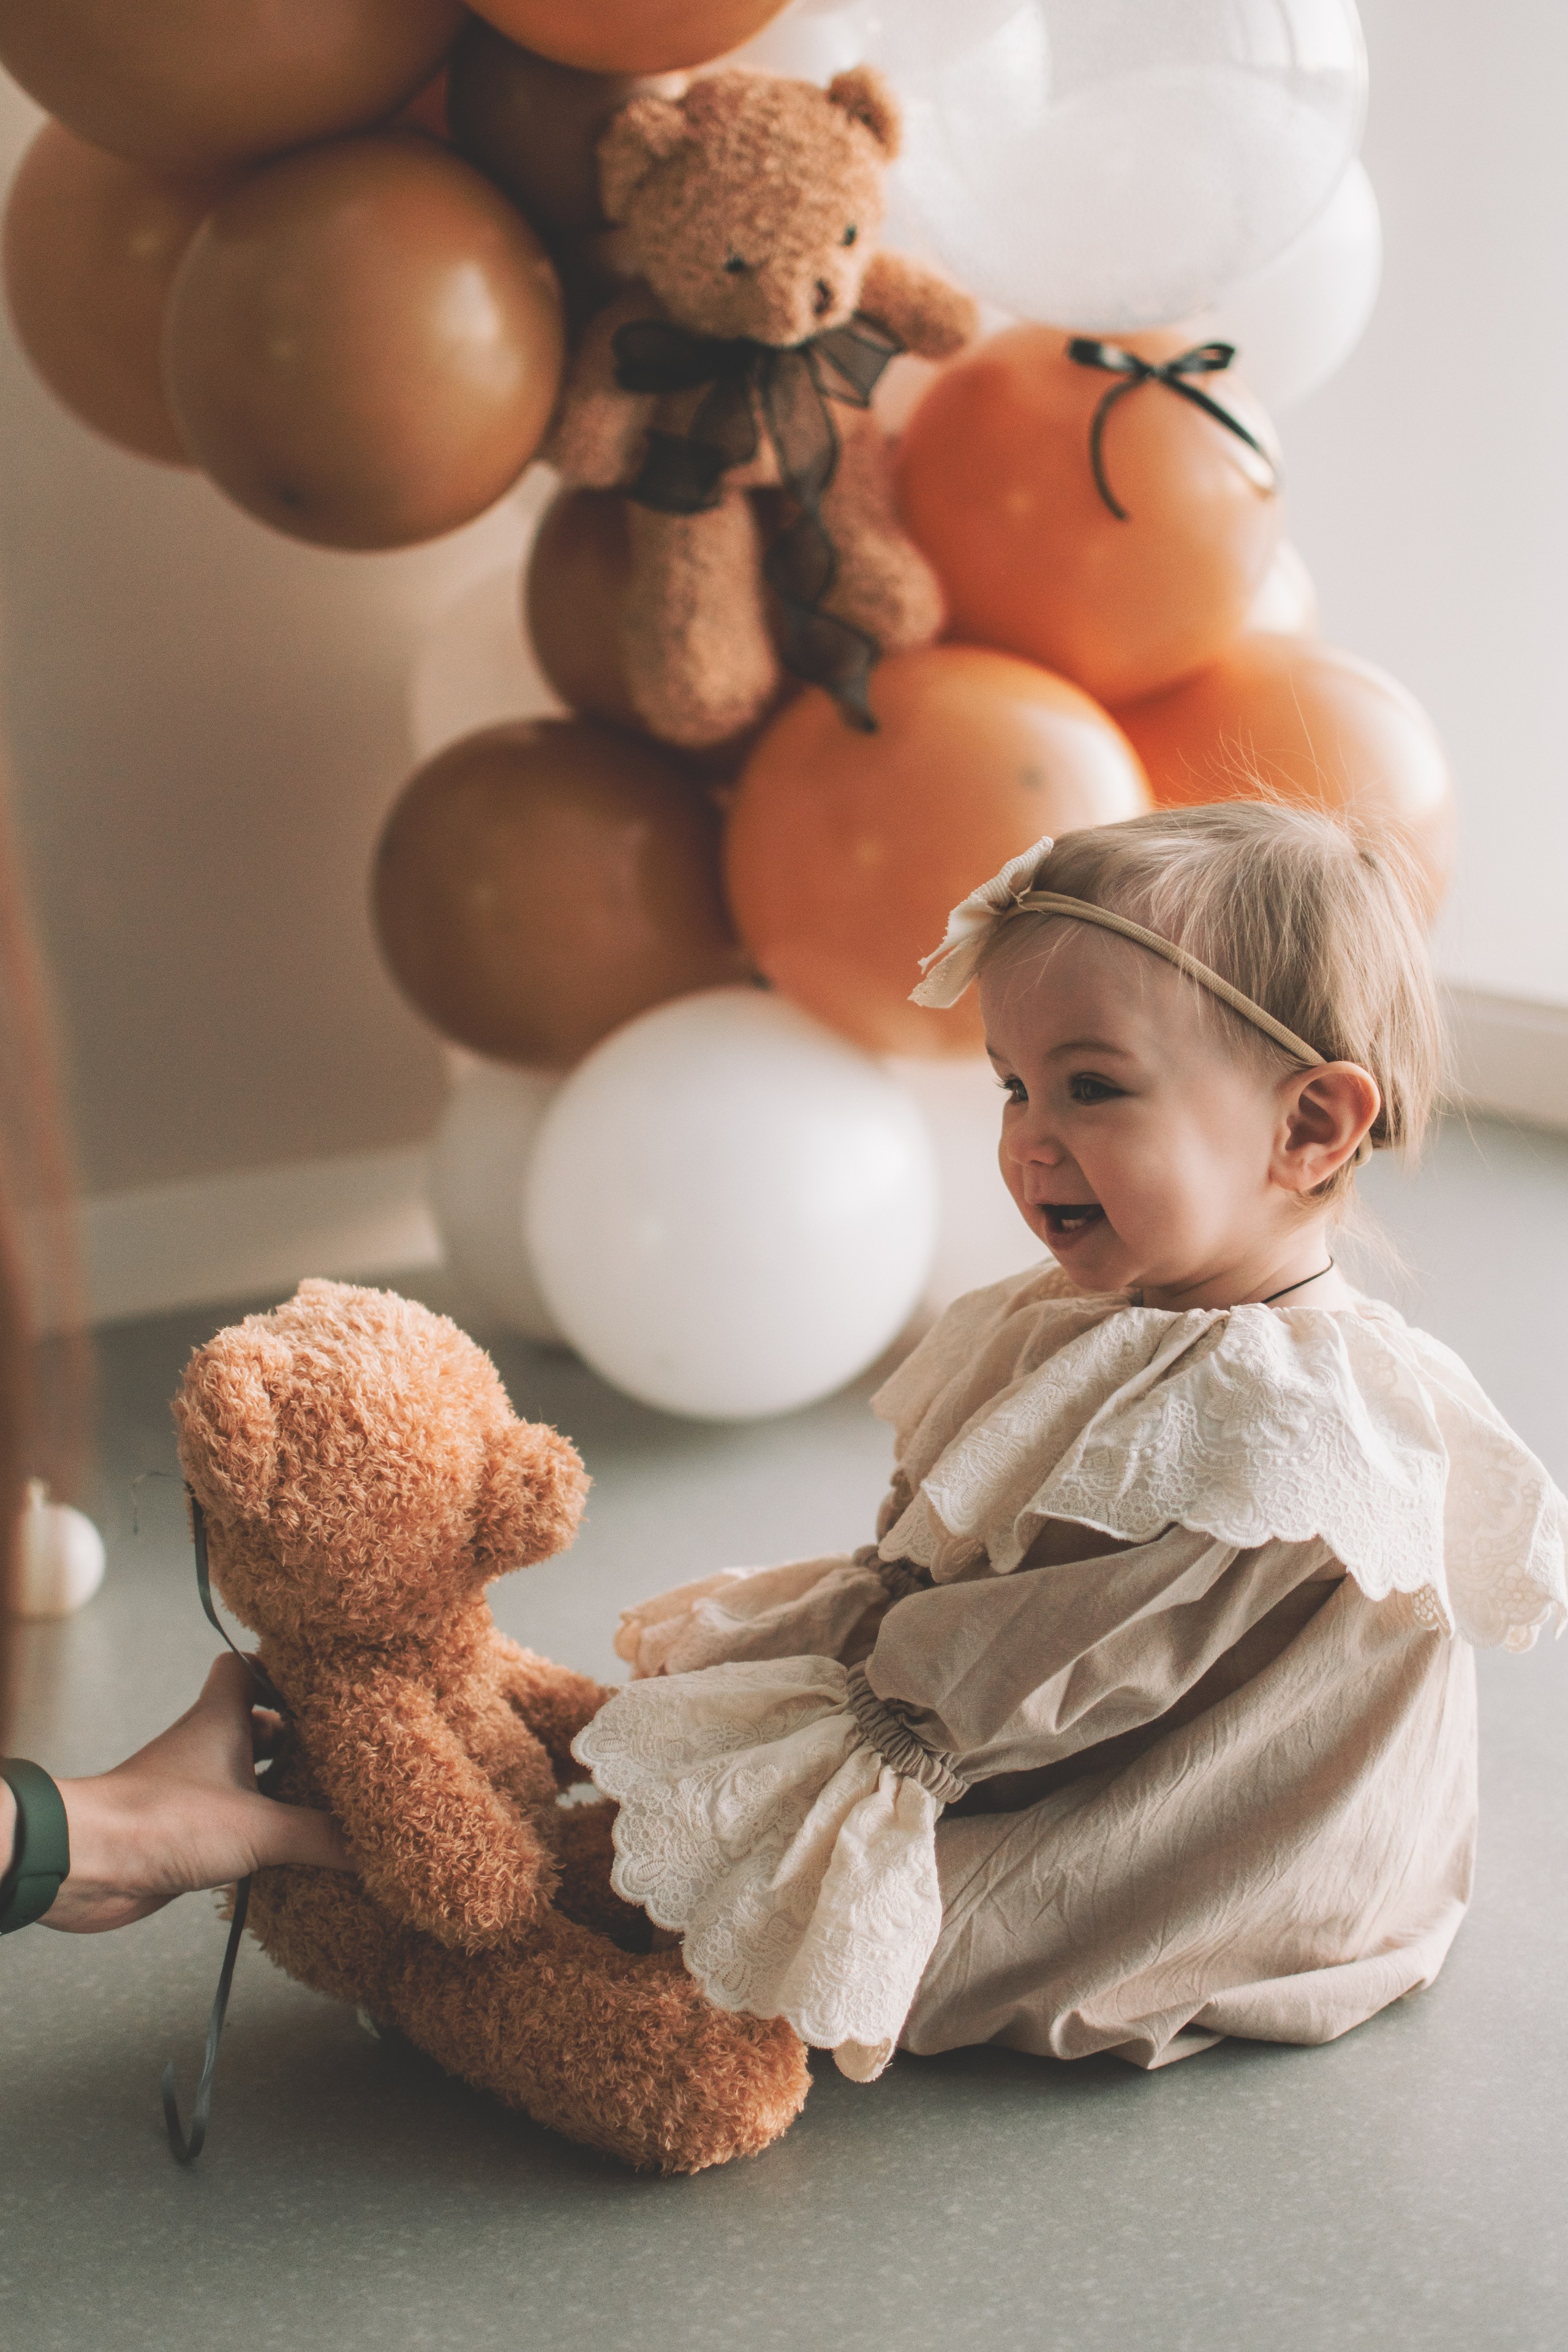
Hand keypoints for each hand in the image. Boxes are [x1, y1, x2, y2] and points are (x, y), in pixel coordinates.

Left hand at [34, 1653, 353, 1934]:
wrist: (88, 1865)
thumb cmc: (162, 1820)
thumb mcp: (259, 1827)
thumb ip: (321, 1836)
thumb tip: (374, 1849)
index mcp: (221, 1718)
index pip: (248, 1666)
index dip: (283, 1670)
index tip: (327, 1687)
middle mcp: (206, 1745)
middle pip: (258, 1723)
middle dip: (300, 1738)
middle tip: (346, 1752)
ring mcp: (193, 1787)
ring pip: (247, 1773)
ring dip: (282, 1785)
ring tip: (330, 1801)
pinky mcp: (186, 1828)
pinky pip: (235, 1818)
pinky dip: (261, 1826)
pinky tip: (292, 1847)